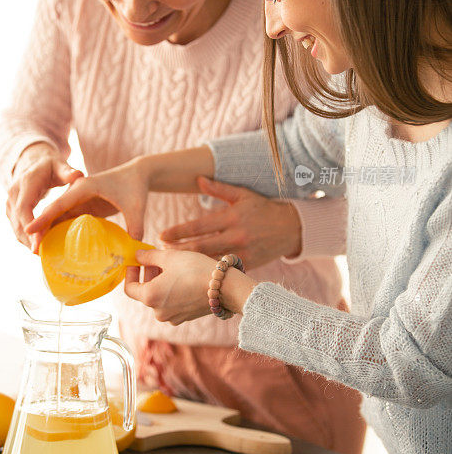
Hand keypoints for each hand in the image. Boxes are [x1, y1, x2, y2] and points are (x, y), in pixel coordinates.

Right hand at [7, 143, 83, 248]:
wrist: (33, 162)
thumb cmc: (51, 165)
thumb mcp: (60, 165)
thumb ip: (68, 171)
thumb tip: (78, 175)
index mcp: (26, 183)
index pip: (24, 208)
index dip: (30, 226)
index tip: (38, 242)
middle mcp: (13, 193)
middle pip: (18, 221)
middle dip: (28, 239)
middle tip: (42, 255)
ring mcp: (10, 202)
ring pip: (15, 227)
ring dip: (26, 242)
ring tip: (42, 255)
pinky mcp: (11, 210)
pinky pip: (16, 227)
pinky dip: (26, 238)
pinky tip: (39, 247)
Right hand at [25, 157, 149, 250]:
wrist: (137, 174)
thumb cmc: (135, 185)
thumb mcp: (136, 206)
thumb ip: (135, 226)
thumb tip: (132, 251)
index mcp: (85, 186)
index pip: (60, 203)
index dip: (44, 217)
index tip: (28, 229)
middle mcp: (77, 192)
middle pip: (53, 211)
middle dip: (41, 229)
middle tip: (33, 250)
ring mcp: (78, 200)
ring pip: (57, 218)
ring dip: (47, 233)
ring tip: (38, 253)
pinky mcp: (82, 207)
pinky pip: (66, 221)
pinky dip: (58, 232)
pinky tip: (53, 248)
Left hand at [125, 248, 255, 325]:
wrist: (224, 287)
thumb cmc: (196, 269)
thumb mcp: (169, 257)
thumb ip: (148, 256)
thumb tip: (137, 255)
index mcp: (150, 297)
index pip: (129, 288)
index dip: (130, 273)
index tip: (135, 261)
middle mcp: (159, 312)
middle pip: (145, 292)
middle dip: (148, 274)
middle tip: (156, 258)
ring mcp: (173, 317)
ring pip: (159, 298)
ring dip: (160, 282)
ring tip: (172, 266)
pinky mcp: (185, 317)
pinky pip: (172, 303)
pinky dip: (172, 292)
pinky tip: (183, 278)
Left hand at [159, 176, 301, 267]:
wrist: (292, 228)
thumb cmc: (264, 208)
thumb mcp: (243, 195)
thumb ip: (219, 188)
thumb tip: (198, 178)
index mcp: (232, 217)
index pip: (199, 226)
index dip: (179, 232)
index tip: (162, 236)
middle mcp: (237, 236)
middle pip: (201, 247)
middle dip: (179, 251)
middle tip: (161, 253)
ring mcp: (243, 252)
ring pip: (211, 262)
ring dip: (190, 264)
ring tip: (172, 265)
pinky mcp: (249, 265)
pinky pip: (224, 270)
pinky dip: (208, 273)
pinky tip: (193, 275)